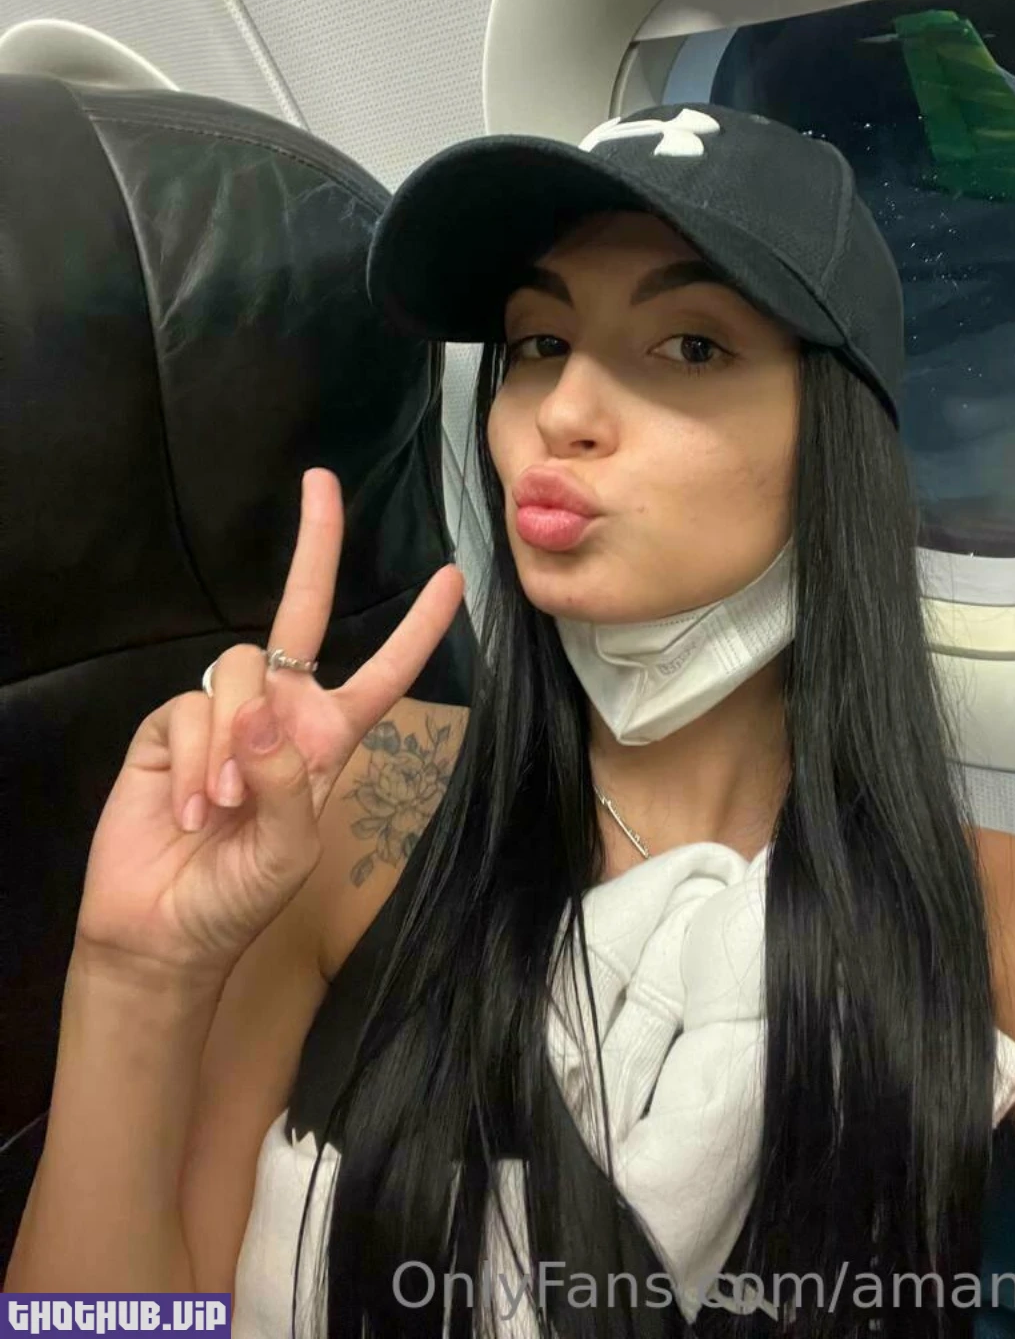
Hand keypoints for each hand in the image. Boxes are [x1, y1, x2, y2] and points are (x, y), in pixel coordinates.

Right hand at [75, 468, 465, 980]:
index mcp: (329, 738)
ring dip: (231, 746)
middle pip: (301, 613)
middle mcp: (280, 712)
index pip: (384, 673)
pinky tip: (191, 811)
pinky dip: (195, 762)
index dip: (417, 628)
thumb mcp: (291, 850)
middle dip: (315, 546)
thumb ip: (288, 781)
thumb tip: (259, 711)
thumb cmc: (242, 895)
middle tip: (321, 483)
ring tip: (220, 812)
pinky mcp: (170, 724)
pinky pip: (192, 710)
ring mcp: (225, 713)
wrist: (166, 929)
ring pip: (238, 671)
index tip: (451, 577)